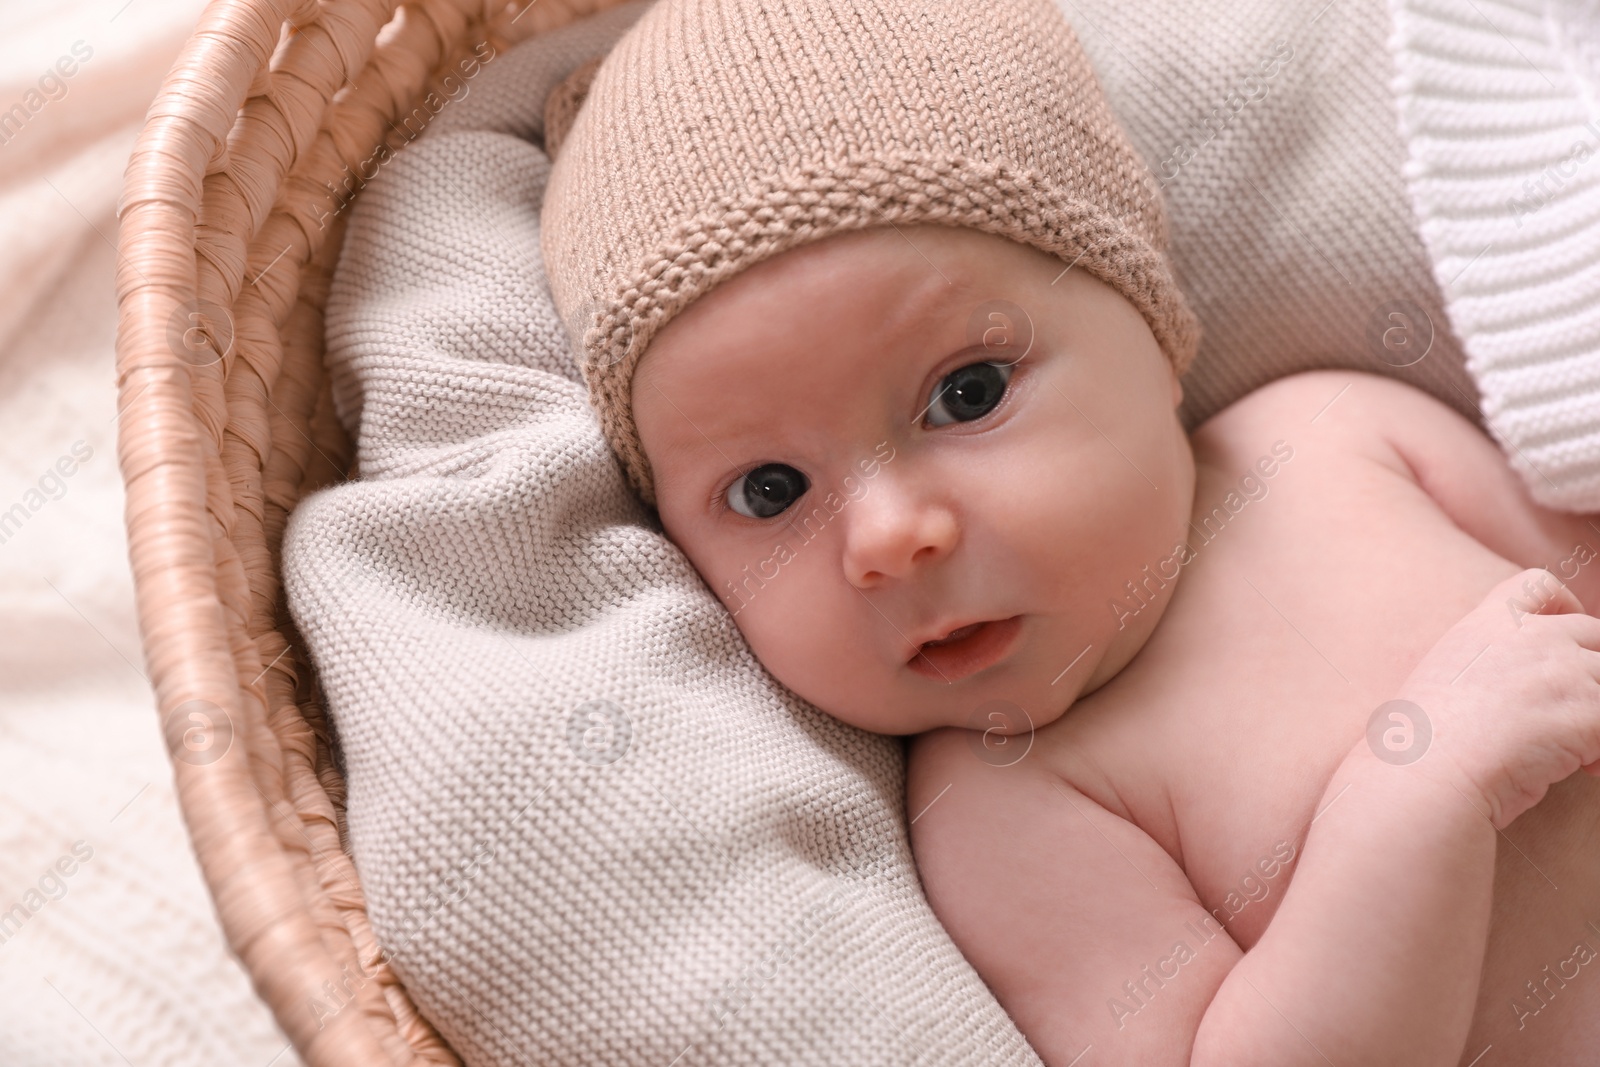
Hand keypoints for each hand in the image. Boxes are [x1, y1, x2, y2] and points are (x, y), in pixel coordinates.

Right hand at [1392, 568, 1599, 828]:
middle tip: (1578, 714)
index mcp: (1486, 625)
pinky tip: (1583, 772)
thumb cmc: (1424, 747)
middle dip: (1592, 675)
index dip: (1563, 607)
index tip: (1563, 640)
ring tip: (1579, 757)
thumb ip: (1485, 668)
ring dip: (1595, 717)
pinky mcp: (1588, 709)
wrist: (1428, 771)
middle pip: (1592, 636)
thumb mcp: (1443, 682)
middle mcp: (1530, 637)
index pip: (1537, 585)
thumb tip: (1516, 695)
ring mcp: (1563, 669)